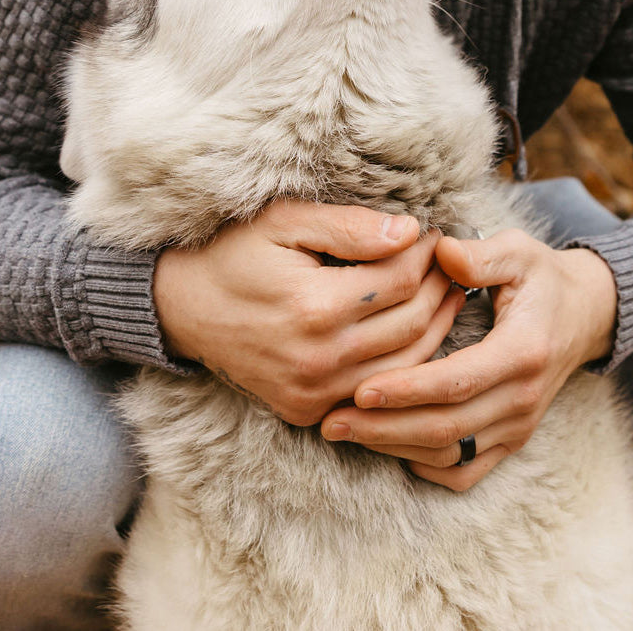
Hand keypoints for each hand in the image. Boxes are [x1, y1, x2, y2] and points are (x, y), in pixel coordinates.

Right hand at [152, 200, 465, 425]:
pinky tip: (417, 334)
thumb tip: (409, 232)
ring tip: (444, 293)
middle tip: (450, 263)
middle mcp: (318, 359)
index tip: (435, 233)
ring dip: (435, 329)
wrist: (181, 306)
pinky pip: (376, 392)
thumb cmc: (234, 252)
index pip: (401, 280)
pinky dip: (405, 365)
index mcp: (315, 306)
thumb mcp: (285, 221)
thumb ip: (349, 227)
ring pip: (405, 366)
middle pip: (413, 325)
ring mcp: (313, 393)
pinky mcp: (307, 411)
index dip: (427, 254)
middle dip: (439, 288)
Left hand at [320, 229, 616, 489]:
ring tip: (343, 430)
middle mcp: (524, 398)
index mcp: (523, 351)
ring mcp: (520, 426)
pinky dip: (423, 463)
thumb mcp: (518, 250)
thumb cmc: (540, 276)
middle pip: (447, 428)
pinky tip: (385, 445)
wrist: (583, 314)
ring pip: (450, 453)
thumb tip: (440, 251)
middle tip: (330, 419)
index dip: (406, 390)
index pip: (457, 382)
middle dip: (384, 428)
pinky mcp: (512, 440)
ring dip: (393, 447)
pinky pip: (464, 470)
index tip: (359, 388)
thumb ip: (479, 254)